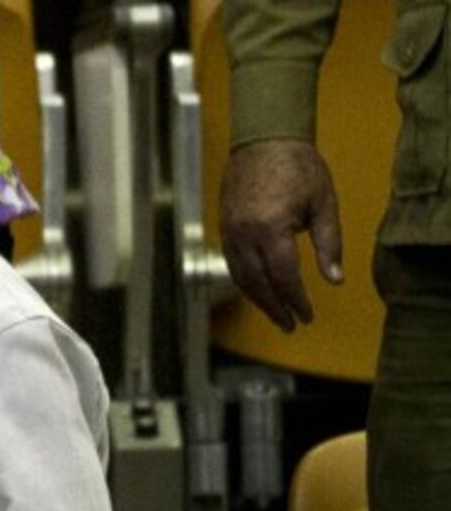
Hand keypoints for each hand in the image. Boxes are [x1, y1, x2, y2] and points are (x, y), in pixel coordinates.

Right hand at [219, 138, 342, 332]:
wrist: (264, 138)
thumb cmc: (298, 166)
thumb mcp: (324, 203)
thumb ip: (329, 244)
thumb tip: (335, 279)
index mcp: (271, 228)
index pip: (284, 276)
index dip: (296, 300)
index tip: (307, 316)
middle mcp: (244, 234)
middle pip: (258, 283)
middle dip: (275, 307)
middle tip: (290, 325)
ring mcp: (230, 231)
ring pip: (240, 277)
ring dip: (258, 299)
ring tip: (275, 313)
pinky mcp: (223, 227)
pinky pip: (232, 263)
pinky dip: (245, 281)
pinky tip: (258, 288)